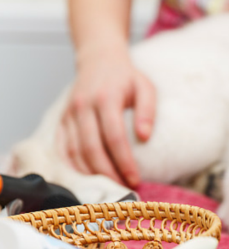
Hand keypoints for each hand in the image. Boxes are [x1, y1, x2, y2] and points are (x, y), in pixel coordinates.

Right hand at [58, 44, 155, 187]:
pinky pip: (63, 148)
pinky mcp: (62, 120)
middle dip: (107, 173)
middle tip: (124, 189)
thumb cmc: (126, 77)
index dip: (124, 161)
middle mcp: (83, 106)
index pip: (114, 137)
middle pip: (91, 148)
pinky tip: (87, 178)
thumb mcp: (145, 87)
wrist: (98, 59)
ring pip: (74, 152)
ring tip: (110, 186)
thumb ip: (147, 111)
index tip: (135, 179)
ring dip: (91, 174)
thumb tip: (145, 137)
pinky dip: (73, 166)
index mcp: (105, 98)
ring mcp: (69, 114)